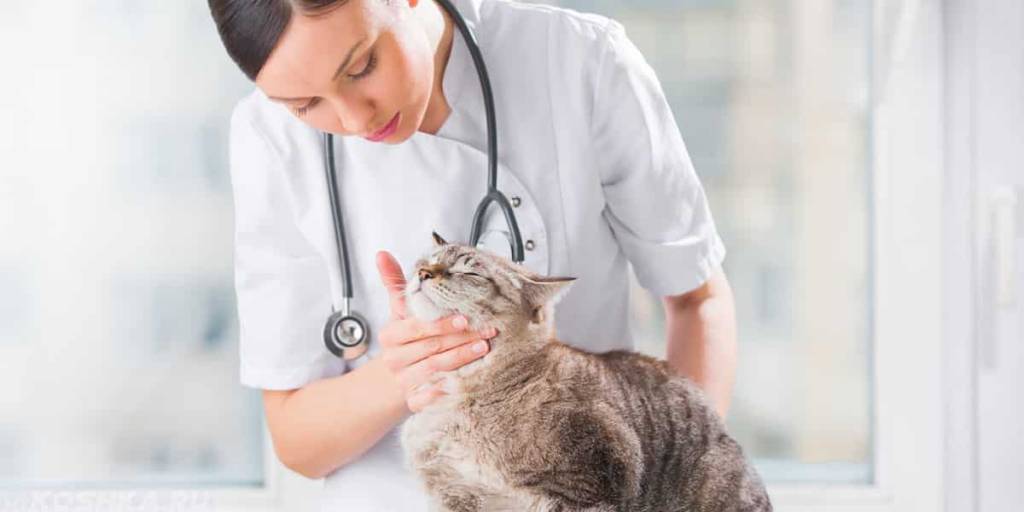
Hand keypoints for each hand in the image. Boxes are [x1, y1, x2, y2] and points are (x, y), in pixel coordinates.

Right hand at [375, 250, 497, 412]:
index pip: (417, 328)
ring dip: (462, 360)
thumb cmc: (404, 339)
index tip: (465, 317)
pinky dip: (450, 390)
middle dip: (462, 338)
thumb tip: (382, 254)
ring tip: (485, 348)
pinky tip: (470, 382)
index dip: (441, 323)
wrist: (391, 379)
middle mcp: (395, 360)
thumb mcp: (398, 311)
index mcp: (390, 336)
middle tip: (488, 330)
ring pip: (435, 370)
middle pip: (431, 348)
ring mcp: (404, 382)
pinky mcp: (414, 402)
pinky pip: (432, 398)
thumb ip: (394, 282)